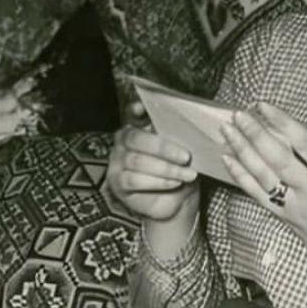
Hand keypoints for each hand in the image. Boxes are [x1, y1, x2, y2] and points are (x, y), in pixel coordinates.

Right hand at [107, 104, 198, 223]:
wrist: (178, 199)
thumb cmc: (179, 168)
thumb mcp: (182, 149)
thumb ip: (179, 135)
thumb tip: (188, 128)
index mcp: (139, 125)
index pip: (132, 112)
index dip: (135, 109)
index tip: (142, 108)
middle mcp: (124, 140)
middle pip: (136, 138)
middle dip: (163, 148)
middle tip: (186, 157)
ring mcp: (118, 161)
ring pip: (137, 161)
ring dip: (166, 169)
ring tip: (187, 174)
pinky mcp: (117, 182)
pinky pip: (134, 180)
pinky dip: (158, 181)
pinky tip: (174, 182)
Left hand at [221, 102, 306, 278]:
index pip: (303, 142)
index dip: (281, 121)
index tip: (263, 105)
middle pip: (277, 157)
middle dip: (254, 133)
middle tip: (238, 114)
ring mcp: (295, 206)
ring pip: (262, 175)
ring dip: (242, 151)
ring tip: (226, 130)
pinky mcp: (285, 218)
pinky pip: (258, 195)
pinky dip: (241, 176)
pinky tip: (228, 159)